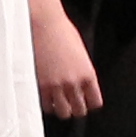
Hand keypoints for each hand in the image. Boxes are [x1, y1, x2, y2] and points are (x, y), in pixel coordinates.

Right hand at [30, 0, 105, 120]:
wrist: (43, 24)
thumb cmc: (61, 31)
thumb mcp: (80, 52)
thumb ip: (82, 70)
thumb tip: (80, 81)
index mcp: (88, 74)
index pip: (95, 101)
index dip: (89, 103)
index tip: (85, 101)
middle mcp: (74, 83)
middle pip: (79, 110)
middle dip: (75, 107)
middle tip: (69, 102)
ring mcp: (56, 86)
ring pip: (63, 112)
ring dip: (60, 108)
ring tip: (56, 102)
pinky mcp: (40, 85)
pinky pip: (45, 106)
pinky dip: (46, 104)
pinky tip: (45, 97)